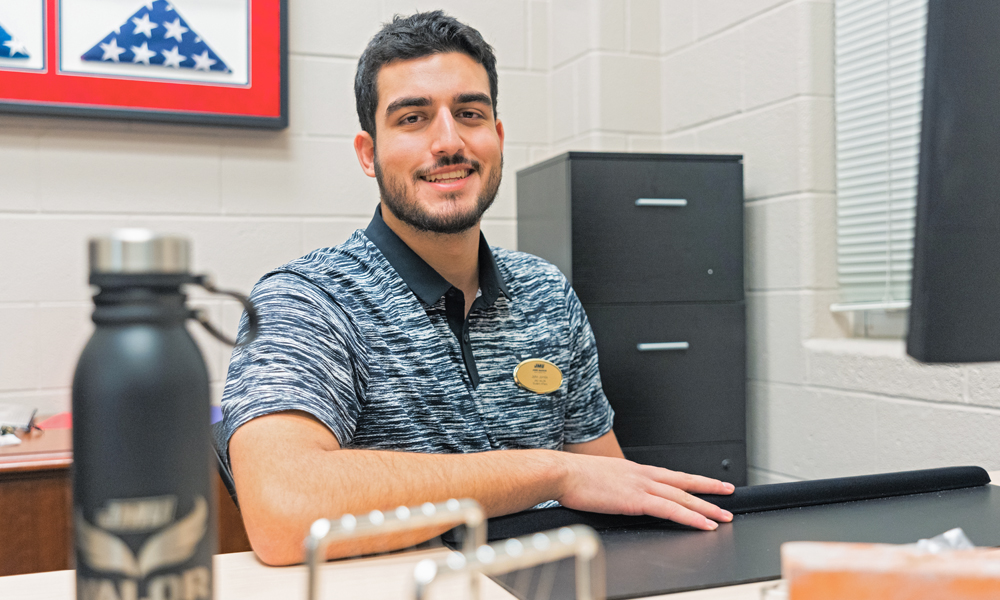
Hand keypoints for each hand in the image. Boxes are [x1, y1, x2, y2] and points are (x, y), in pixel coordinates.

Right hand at [555, 454, 734, 529]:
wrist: (563, 473)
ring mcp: (641, 486)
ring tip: (724, 516)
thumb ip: (617, 486)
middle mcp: (642, 475)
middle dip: (708, 491)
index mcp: (635, 470)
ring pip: (683, 497)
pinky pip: (671, 510)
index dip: (693, 480)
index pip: (671, 475)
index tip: (708, 483)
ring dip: (706, 507)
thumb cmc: (574, 477)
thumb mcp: (602, 478)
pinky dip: (690, 517)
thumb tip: (619, 495)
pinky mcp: (637, 500)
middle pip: (683, 484)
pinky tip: (704, 524)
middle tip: (728, 495)